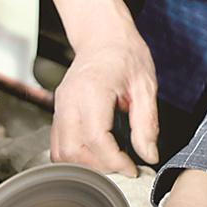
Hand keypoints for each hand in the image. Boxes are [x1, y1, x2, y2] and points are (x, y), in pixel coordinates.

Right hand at [51, 35, 158, 175]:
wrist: (103, 37)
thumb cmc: (125, 55)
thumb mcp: (146, 86)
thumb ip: (147, 123)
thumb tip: (149, 155)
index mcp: (92, 90)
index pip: (96, 139)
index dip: (115, 161)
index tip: (133, 169)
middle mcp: (69, 99)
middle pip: (73, 150)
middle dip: (99, 167)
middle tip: (123, 167)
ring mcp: (60, 106)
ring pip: (61, 152)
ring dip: (85, 165)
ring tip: (111, 162)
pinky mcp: (58, 111)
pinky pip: (58, 144)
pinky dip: (75, 157)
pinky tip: (97, 155)